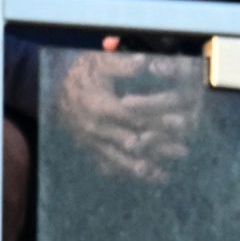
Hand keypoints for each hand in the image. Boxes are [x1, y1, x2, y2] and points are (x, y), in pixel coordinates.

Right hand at [58, 47, 201, 182]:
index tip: (180, 123)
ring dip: (144, 168)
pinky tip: (148, 178)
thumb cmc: (85, 74)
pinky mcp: (89, 149)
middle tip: (183, 152)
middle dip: (158, 147)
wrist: (57, 90)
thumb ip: (122, 65)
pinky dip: (128, 173)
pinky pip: (109, 166)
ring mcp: (91, 142)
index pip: (134, 116)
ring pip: (120, 160)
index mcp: (100, 106)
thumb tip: (144, 62)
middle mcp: (95, 128)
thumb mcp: (101, 62)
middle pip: (131, 141)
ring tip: (166, 176)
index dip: (157, 120)